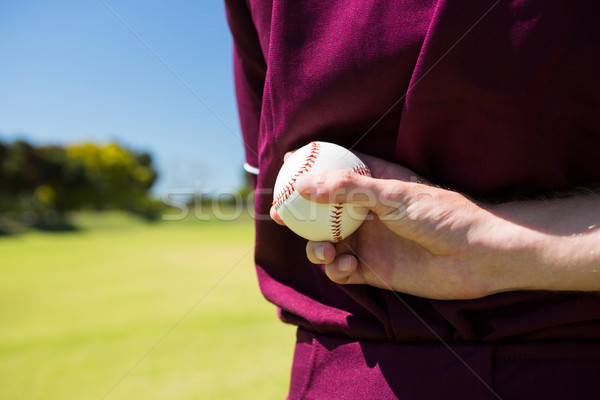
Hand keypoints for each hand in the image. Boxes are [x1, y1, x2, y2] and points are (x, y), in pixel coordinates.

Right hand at [271, 152, 507, 299]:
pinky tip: (349, 266)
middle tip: (278, 215)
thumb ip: (348, 189)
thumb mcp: (393, 195)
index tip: (286, 163)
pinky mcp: (375, 269)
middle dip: (298, 213)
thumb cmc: (442, 215)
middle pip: (322, 209)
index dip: (310, 164)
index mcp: (375, 183)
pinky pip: (342, 270)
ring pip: (327, 241)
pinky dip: (337, 269)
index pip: (336, 167)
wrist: (477, 257)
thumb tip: (304, 184)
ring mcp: (370, 240)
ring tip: (325, 249)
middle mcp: (368, 211)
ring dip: (316, 246)